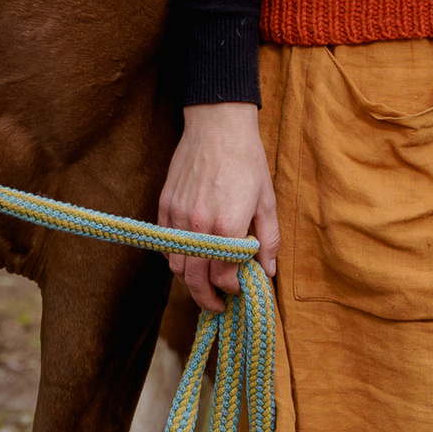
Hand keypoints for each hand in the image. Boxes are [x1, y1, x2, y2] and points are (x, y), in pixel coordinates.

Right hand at [159, 101, 278, 307]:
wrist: (217, 125)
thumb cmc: (247, 161)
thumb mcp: (267, 201)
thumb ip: (268, 240)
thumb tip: (268, 272)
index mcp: (227, 226)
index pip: (223, 277)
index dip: (232, 289)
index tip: (239, 289)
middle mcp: (199, 226)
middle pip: (195, 279)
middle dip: (206, 299)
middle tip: (217, 306)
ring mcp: (178, 216)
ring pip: (176, 265)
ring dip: (189, 281)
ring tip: (203, 283)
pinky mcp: (164, 205)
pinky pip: (165, 244)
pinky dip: (174, 257)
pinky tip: (189, 257)